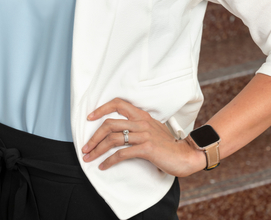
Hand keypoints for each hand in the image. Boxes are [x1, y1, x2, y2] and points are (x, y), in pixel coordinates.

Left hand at [81, 98, 204, 176]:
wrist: (185, 155)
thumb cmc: (167, 144)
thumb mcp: (152, 129)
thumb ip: (138, 126)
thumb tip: (119, 131)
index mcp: (141, 115)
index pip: (118, 103)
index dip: (102, 109)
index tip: (90, 118)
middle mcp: (141, 122)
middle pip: (110, 124)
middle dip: (94, 136)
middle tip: (85, 147)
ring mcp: (143, 134)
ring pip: (113, 138)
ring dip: (97, 149)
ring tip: (89, 158)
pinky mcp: (146, 148)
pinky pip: (122, 153)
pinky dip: (109, 161)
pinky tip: (103, 166)